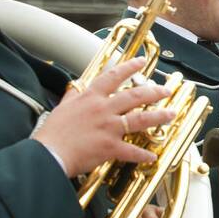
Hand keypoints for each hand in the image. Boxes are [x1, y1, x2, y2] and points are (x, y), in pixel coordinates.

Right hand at [34, 58, 173, 176]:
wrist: (47, 154)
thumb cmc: (52, 133)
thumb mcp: (62, 107)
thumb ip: (73, 96)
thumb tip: (76, 87)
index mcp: (91, 97)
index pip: (114, 76)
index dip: (130, 67)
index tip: (142, 61)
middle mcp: (103, 109)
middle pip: (135, 96)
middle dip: (154, 92)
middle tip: (166, 90)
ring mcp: (108, 127)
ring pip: (141, 119)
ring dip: (159, 116)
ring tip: (171, 114)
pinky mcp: (110, 147)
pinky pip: (132, 151)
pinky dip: (143, 155)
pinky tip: (153, 156)